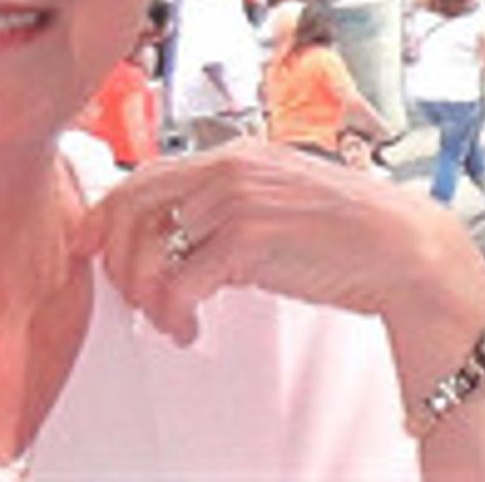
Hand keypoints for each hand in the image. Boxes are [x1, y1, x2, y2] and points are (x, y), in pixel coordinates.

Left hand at [74, 140, 483, 347]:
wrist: (397, 246)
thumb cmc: (335, 227)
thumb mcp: (268, 196)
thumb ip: (218, 206)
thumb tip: (170, 237)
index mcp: (227, 154)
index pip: (145, 175)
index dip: (106, 211)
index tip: (86, 242)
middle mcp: (224, 169)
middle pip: (134, 205)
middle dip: (115, 255)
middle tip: (125, 294)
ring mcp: (234, 200)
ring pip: (150, 247)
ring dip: (145, 294)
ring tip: (165, 320)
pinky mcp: (247, 239)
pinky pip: (180, 281)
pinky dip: (172, 313)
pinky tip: (187, 329)